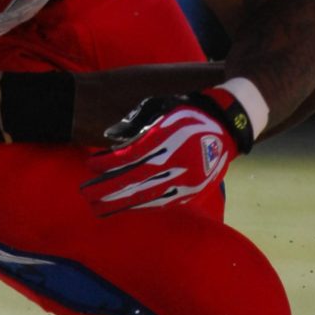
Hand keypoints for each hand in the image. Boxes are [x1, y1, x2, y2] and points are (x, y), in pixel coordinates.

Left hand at [80, 87, 255, 214]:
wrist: (228, 125)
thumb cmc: (188, 112)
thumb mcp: (161, 107)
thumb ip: (136, 123)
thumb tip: (110, 137)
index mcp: (168, 138)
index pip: (130, 155)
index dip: (107, 162)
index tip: (90, 164)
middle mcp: (176, 160)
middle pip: (134, 180)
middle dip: (107, 189)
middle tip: (86, 194)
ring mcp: (186, 178)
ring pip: (147, 195)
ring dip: (120, 203)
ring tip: (99, 207)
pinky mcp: (193, 189)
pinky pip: (163, 201)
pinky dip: (142, 205)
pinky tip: (126, 207)